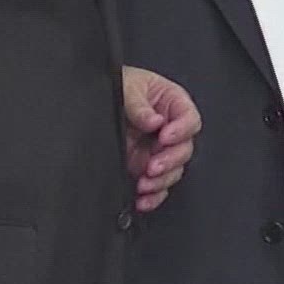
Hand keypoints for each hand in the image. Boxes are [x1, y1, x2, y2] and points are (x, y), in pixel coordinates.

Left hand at [122, 66, 201, 212]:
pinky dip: (153, 196)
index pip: (189, 119)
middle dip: (170, 161)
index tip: (165, 136)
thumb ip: (139, 105)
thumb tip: (154, 121)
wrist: (94, 99)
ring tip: (144, 184)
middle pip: (184, 149)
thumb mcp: (127, 87)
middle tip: (153, 165)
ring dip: (161, 181)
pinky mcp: (145, 166)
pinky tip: (143, 199)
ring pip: (173, 171)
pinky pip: (157, 185)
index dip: (182, 130)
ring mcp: (157, 149)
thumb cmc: (118, 84)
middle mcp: (169, 128)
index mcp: (172, 104)